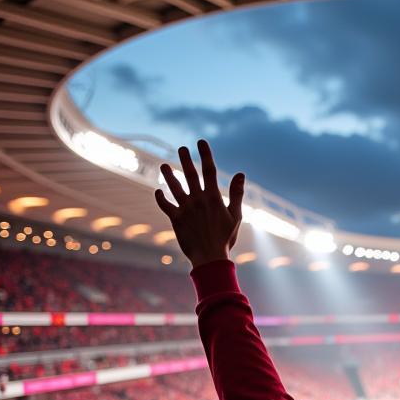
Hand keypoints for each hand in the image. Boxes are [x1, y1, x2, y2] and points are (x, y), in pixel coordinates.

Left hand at [153, 140, 244, 267]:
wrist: (210, 257)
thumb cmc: (225, 238)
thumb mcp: (235, 216)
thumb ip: (237, 194)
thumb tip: (240, 174)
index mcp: (213, 198)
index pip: (209, 170)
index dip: (205, 154)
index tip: (201, 142)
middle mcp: (198, 199)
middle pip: (190, 174)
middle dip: (186, 160)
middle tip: (182, 148)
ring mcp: (185, 209)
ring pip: (175, 187)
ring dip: (169, 175)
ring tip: (163, 165)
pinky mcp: (176, 219)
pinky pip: (165, 205)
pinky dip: (161, 198)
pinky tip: (158, 191)